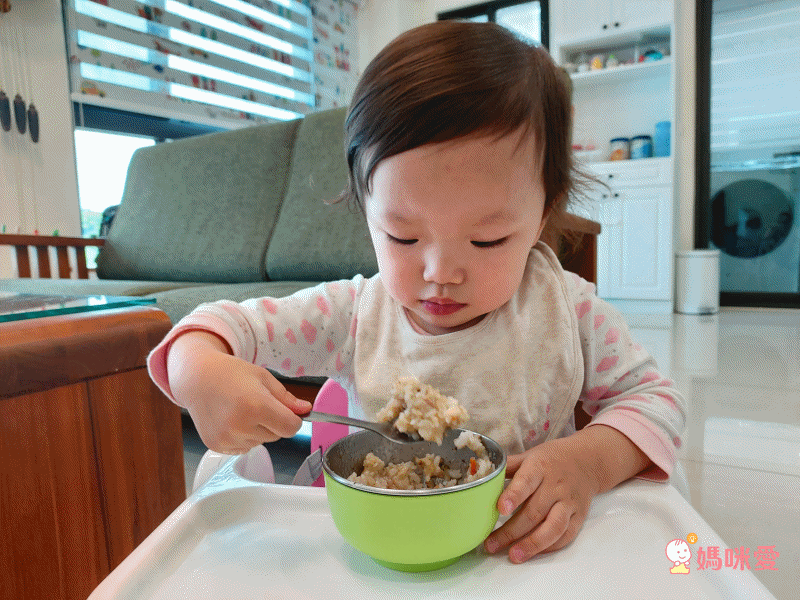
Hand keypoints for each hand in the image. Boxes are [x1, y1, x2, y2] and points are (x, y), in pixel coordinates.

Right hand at [167, 331, 311, 453]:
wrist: (196, 378)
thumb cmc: (230, 373)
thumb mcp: (263, 378)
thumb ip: (286, 398)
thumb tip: (306, 410)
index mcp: (256, 406)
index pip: (291, 427)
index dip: (293, 420)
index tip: (289, 412)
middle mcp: (240, 426)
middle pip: (277, 436)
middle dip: (274, 422)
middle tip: (257, 404)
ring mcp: (227, 438)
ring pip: (261, 442)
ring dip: (258, 431)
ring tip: (242, 410)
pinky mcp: (217, 446)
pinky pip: (244, 448)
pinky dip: (244, 437)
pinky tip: (232, 420)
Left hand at [483, 436, 600, 563]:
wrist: (587, 461)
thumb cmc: (551, 459)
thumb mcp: (528, 455)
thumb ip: (507, 467)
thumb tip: (480, 476)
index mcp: (540, 467)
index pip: (526, 482)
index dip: (513, 496)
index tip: (500, 509)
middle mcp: (556, 486)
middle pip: (534, 512)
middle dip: (512, 531)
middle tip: (492, 544)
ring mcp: (569, 503)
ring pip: (553, 527)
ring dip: (532, 544)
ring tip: (514, 555)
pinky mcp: (579, 516)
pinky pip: (566, 535)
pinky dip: (550, 547)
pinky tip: (533, 552)